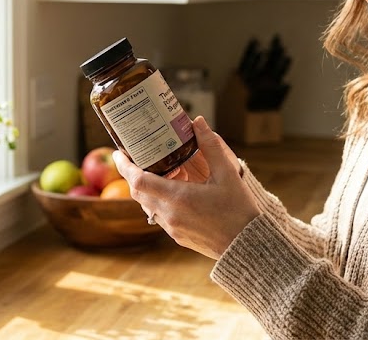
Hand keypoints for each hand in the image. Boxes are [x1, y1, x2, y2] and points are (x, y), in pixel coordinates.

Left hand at [113, 116, 260, 259]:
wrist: (248, 245)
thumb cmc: (239, 209)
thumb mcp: (227, 174)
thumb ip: (211, 146)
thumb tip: (197, 122)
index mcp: (178, 198)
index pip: (138, 180)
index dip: (125, 166)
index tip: (119, 152)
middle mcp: (169, 214)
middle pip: (138, 193)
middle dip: (132, 175)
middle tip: (134, 157)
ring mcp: (172, 228)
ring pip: (147, 205)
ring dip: (146, 188)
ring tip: (156, 171)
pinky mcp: (178, 237)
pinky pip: (159, 216)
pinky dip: (158, 201)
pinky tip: (174, 191)